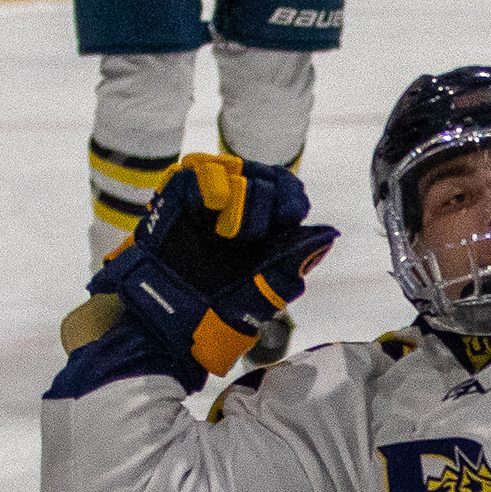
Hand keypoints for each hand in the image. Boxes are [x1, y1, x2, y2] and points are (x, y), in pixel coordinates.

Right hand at [88, 153, 337, 386]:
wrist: (163, 321)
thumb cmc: (213, 316)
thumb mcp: (261, 295)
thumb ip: (292, 266)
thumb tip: (327, 235)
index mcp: (266, 235)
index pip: (289, 194)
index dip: (291, 199)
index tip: (288, 215)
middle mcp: (240, 214)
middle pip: (269, 179)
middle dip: (266, 203)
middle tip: (246, 237)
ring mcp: (208, 203)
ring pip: (237, 169)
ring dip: (242, 199)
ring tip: (226, 234)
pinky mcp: (178, 197)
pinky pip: (200, 170)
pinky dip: (212, 182)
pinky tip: (213, 206)